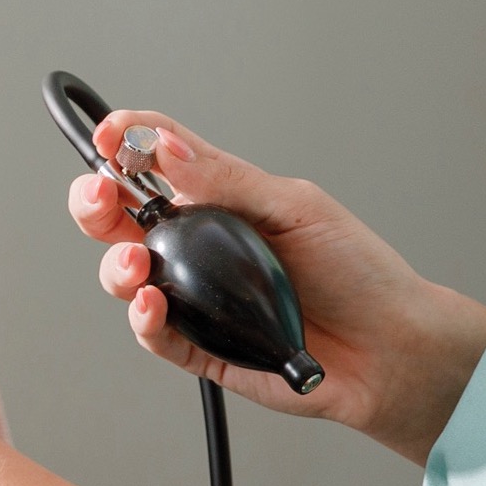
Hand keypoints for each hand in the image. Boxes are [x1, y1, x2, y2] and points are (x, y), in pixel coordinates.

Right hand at [66, 113, 485, 465]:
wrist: (391, 348)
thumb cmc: (357, 271)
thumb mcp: (296, 207)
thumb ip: (227, 180)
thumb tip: (166, 148)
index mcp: (220, 201)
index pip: (158, 161)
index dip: (127, 143)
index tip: (111, 136)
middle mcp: (200, 247)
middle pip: (121, 219)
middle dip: (95, 202)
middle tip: (101, 197)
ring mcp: (198, 298)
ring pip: (127, 277)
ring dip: (116, 266)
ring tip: (136, 263)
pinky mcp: (203, 350)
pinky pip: (157, 336)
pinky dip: (144, 320)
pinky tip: (152, 305)